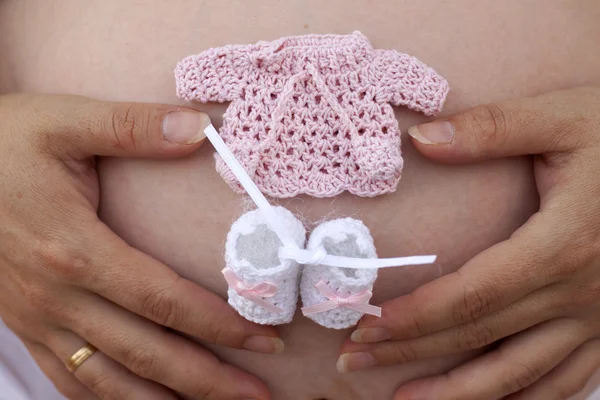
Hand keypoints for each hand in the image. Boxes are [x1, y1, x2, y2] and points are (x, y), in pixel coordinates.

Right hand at [0, 94, 281, 399]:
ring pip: (109, 381)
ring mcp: (38, 318)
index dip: (221, 324)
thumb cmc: (2, 143)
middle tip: (259, 394)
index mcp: (76, 249)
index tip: (267, 338)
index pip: (165, 301)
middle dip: (209, 379)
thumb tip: (199, 128)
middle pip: (147, 354)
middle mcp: (59, 296)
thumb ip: (133, 126)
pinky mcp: (26, 325)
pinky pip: (68, 380)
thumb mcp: (64, 121)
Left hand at [338, 87, 599, 399]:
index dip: (414, 317)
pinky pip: (568, 380)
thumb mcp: (564, 118)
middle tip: (356, 360)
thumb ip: (491, 129)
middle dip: (413, 353)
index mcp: (561, 245)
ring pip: (521, 375)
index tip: (366, 324)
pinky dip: (525, 398)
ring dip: (460, 394)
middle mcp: (579, 294)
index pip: (470, 296)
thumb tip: (420, 137)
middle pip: (481, 338)